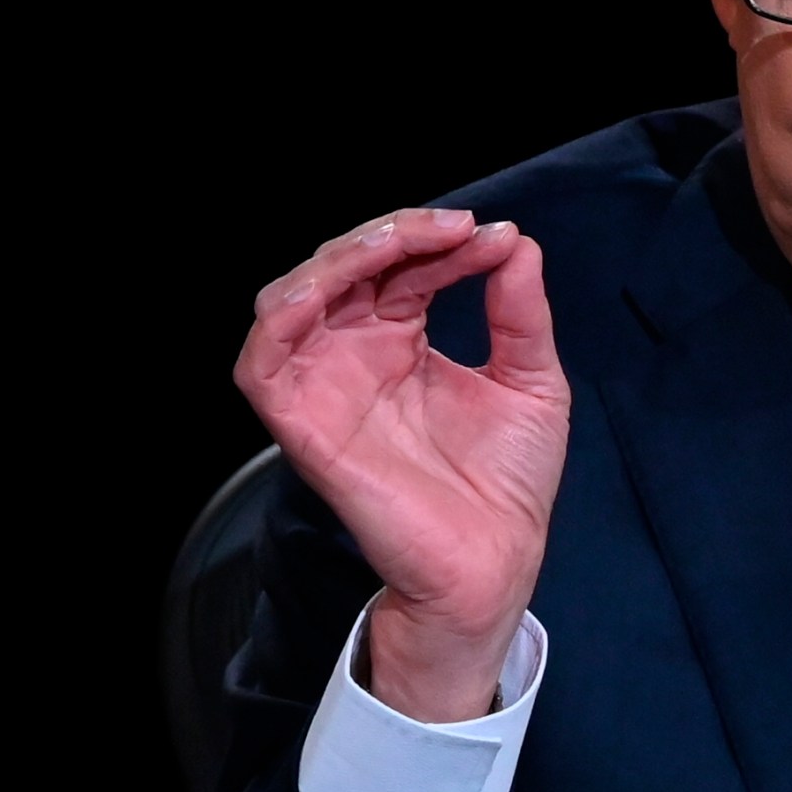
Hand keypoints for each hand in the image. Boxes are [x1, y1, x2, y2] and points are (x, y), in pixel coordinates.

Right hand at [234, 208, 570, 720]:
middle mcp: (355, 357)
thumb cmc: (507, 483)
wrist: (497, 562)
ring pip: (291, 297)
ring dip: (338, 257)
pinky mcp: (304, 428)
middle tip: (454, 228)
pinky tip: (329, 288)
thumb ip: (519, 310)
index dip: (440, 240)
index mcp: (401, 340)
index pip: (401, 265)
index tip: (495, 237)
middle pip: (343, 266)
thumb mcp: (531, 378)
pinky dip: (284, 314)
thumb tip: (515, 242)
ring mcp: (326, 389)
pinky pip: (261, 364)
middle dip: (394, 232)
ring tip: (397, 241)